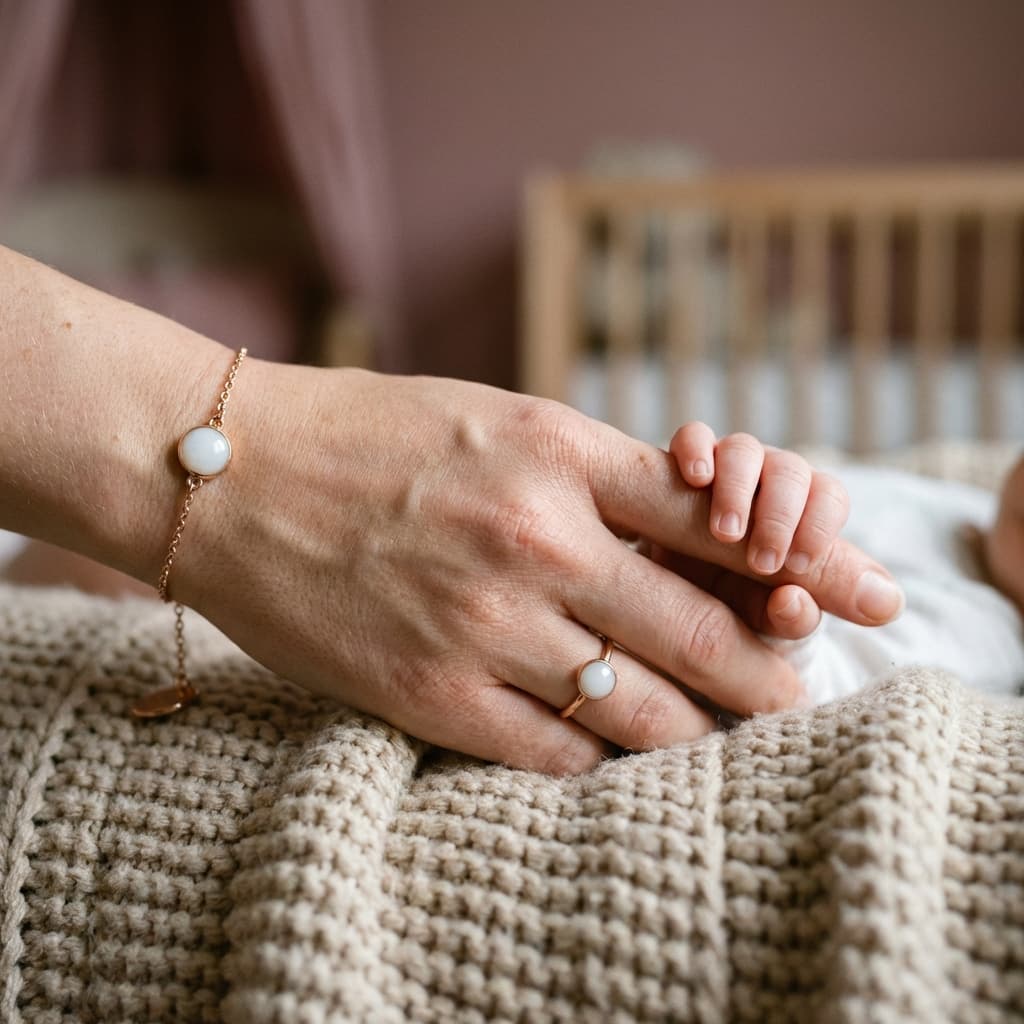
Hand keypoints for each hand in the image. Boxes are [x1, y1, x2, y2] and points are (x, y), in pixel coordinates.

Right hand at [174, 366, 904, 775]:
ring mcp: (485, 624)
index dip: (800, 568)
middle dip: (768, 675)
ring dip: (693, 727)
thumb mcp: (497, 421)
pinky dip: (599, 756)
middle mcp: (537, 540)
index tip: (838, 601)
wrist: (233, 478)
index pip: (721, 524)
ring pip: (644, 711)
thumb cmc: (371, 436)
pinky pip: (558, 751)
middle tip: (790, 694)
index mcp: (560, 454)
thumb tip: (691, 532)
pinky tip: (606, 745)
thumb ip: (594, 476)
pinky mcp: (431, 694)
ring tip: (711, 730)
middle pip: (705, 633)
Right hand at [668, 422, 871, 639]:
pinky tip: (696, 478)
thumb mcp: (763, 617)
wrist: (660, 595)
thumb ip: (810, 613)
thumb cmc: (727, 607)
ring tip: (726, 532)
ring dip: (738, 489)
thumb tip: (887, 606)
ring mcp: (724, 468)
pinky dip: (697, 449)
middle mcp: (767, 482)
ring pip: (744, 450)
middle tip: (763, 562)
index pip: (829, 496)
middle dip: (780, 516)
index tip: (799, 564)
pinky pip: (694, 437)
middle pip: (791, 471)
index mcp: (801, 513)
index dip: (820, 526)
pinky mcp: (683, 464)